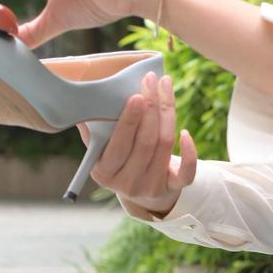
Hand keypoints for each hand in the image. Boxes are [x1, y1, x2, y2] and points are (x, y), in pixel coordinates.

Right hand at [79, 68, 198, 209]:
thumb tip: (83, 96)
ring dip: (168, 113)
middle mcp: (128, 183)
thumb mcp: (99, 147)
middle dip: (151, 108)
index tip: (137, 95)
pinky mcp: (172, 189)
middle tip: (152, 80)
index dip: (129, 120)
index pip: (120, 144)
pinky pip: (186, 173)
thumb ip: (92, 127)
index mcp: (105, 172)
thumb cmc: (116, 158)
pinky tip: (186, 132)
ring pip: (165, 146)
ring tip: (165, 85)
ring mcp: (151, 187)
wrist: (138, 191)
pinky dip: (189, 153)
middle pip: (146, 142)